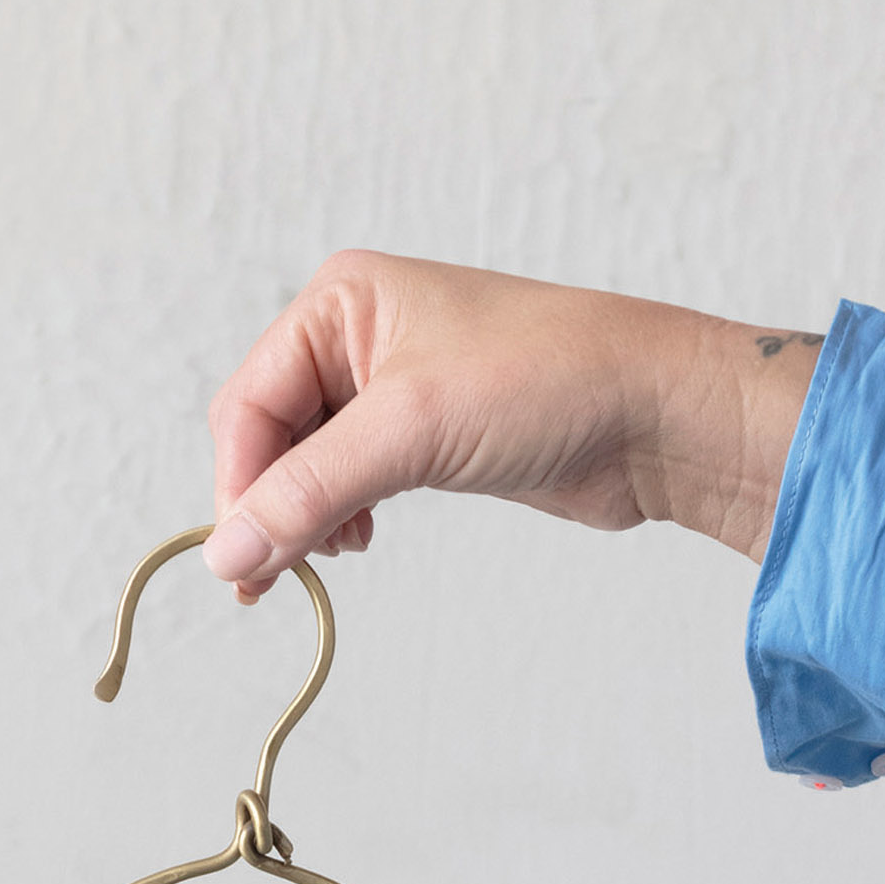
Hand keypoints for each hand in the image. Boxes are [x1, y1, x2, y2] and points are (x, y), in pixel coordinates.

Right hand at [201, 253, 827, 601]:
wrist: (656, 416)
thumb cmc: (549, 381)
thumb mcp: (411, 431)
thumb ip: (309, 494)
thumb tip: (228, 556)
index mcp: (341, 302)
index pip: (250, 404)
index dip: (238, 486)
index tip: (241, 562)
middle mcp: (358, 336)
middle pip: (269, 436)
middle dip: (268, 506)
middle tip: (269, 580)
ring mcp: (393, 388)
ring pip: (307, 465)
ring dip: (304, 518)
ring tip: (330, 558)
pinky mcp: (427, 435)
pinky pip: (350, 480)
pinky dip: (340, 517)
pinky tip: (359, 542)